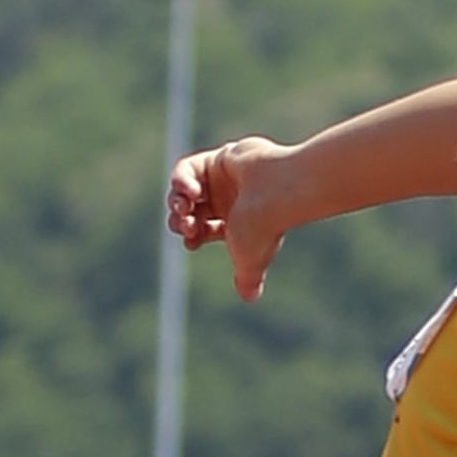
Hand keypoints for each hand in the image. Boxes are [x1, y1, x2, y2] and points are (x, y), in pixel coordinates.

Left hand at [166, 135, 297, 300]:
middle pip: (190, 210)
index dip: (191, 235)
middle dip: (180, 219)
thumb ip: (246, 279)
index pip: (202, 229)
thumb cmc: (264, 227)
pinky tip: (191, 190)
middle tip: (186, 225)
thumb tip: (250, 297)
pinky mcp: (220, 158)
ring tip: (185, 206)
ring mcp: (224, 178)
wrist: (278, 193)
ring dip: (177, 199)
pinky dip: (182, 179)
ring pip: (185, 189)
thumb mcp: (248, 260)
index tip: (192, 240)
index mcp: (236, 223)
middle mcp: (230, 201)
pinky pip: (187, 168)